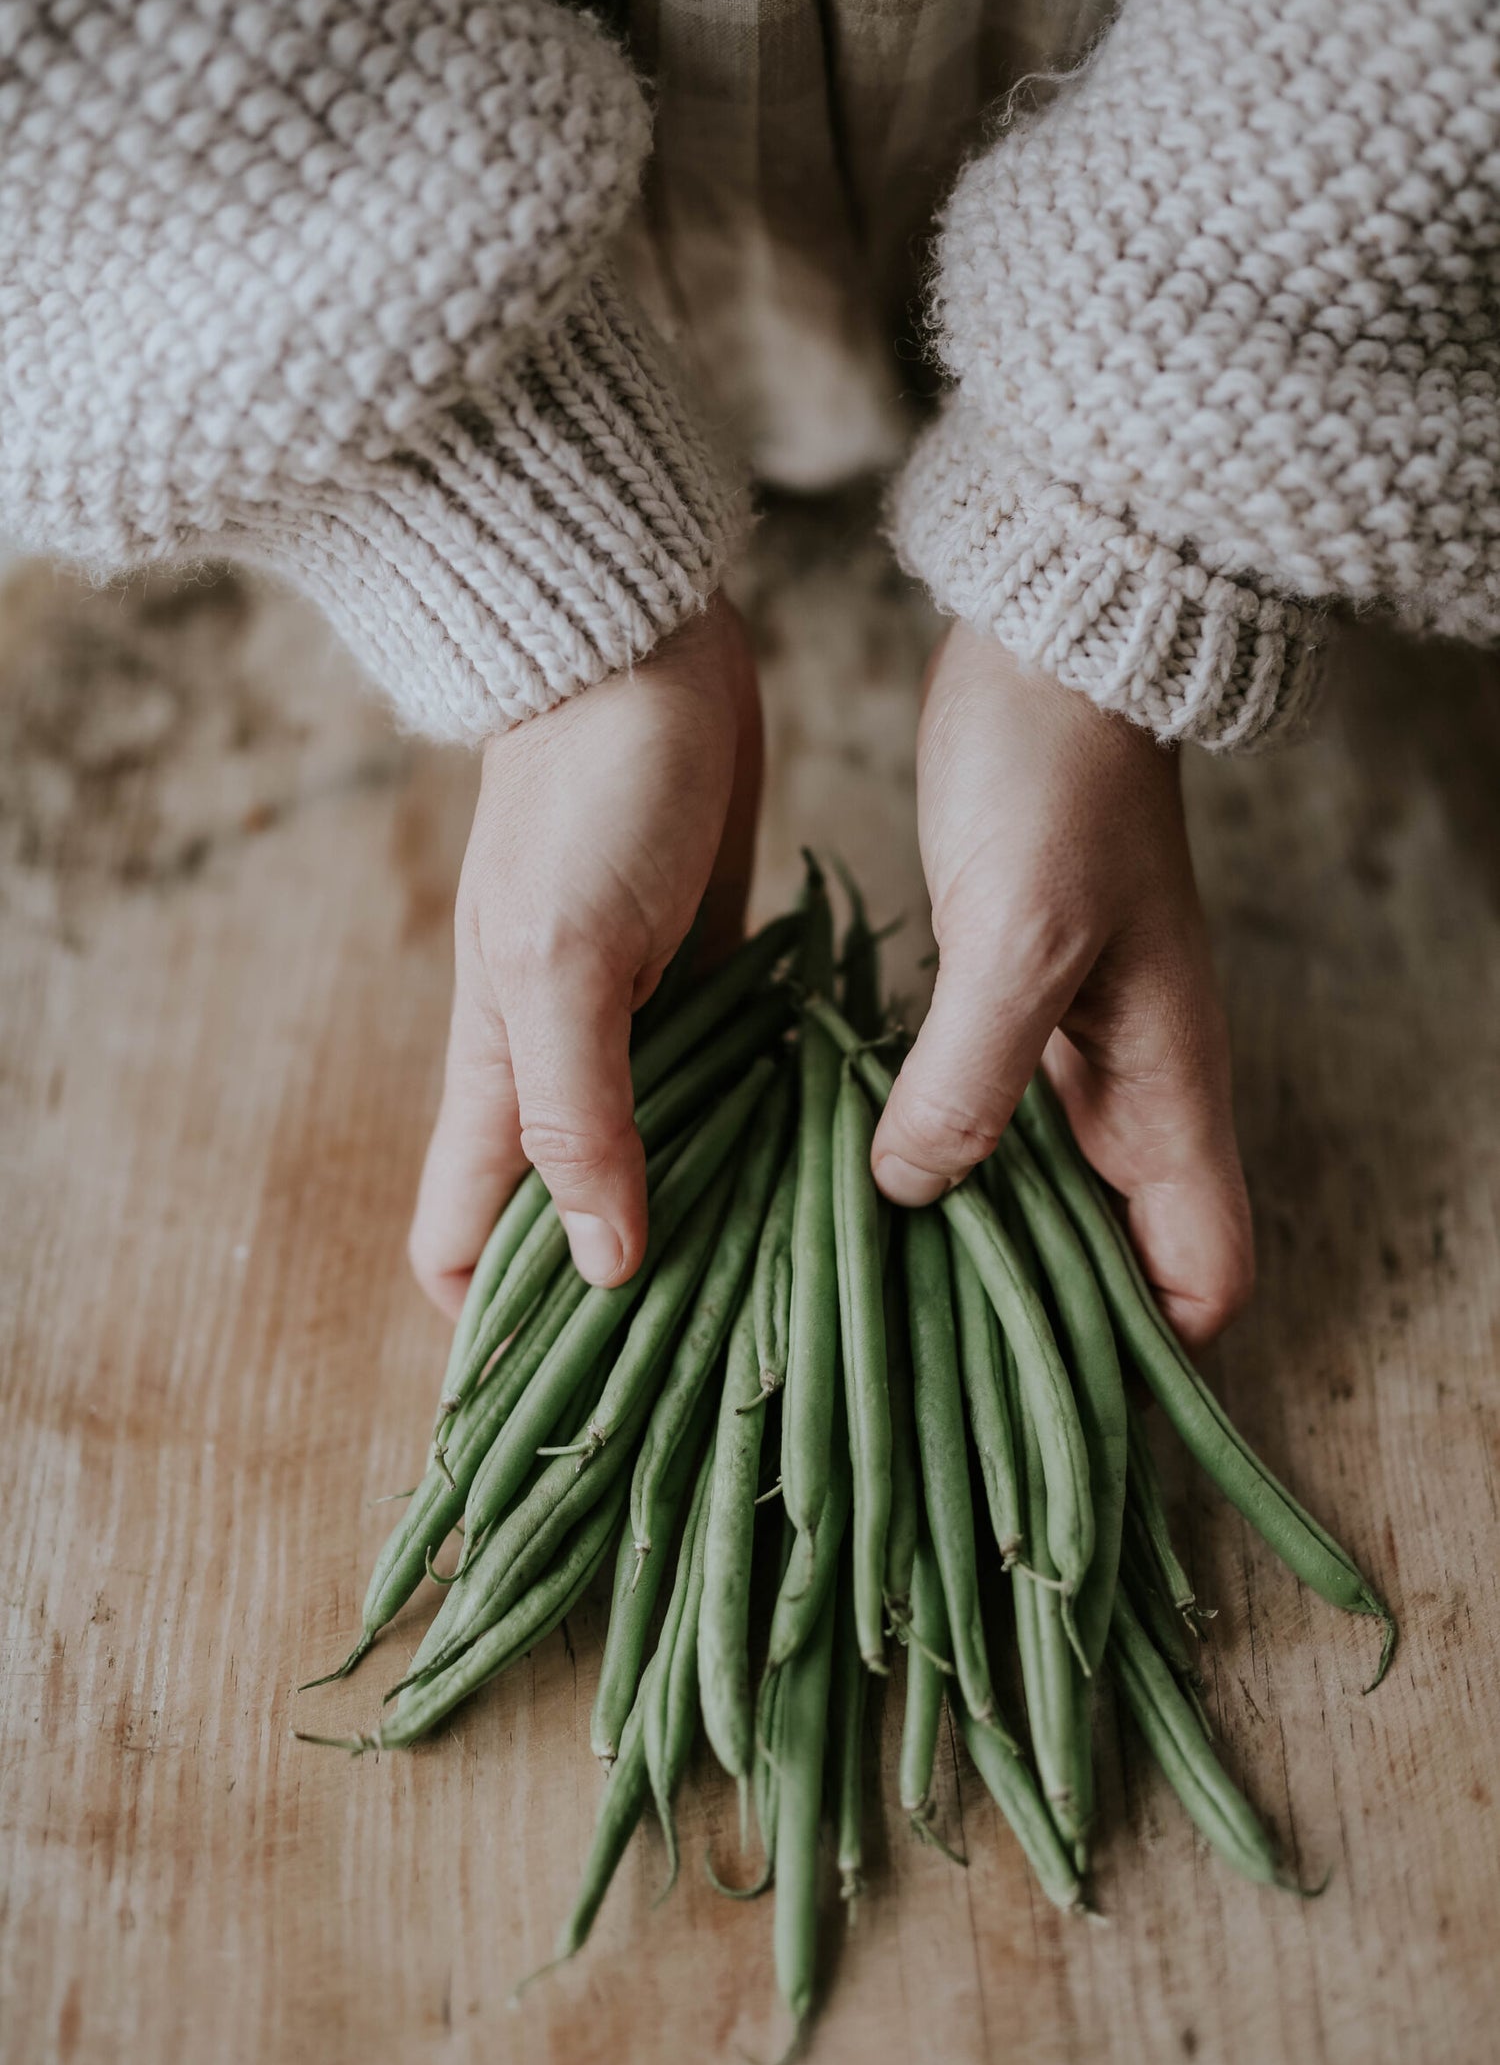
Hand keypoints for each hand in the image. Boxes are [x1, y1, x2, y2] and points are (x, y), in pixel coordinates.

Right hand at [409, 593, 762, 1317]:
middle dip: (615, 1307)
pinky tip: (824, 1180)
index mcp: (498, 1072)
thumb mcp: (564, 959)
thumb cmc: (587, 797)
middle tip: (713, 1388)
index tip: (561, 1416)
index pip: (459, 1241)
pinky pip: (725, 1091)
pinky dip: (757, 1141)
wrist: (640, 648)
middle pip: (564, 1224)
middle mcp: (562, 1068)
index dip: (489, 1330)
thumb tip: (599, 1265)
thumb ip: (576, 1110)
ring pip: (656, 1165)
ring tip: (790, 1306)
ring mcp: (638, 1025)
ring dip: (704, 1228)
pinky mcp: (709, 978)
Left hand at [872, 625, 1252, 1349]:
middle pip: (1110, 1258)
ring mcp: (1070, 1049)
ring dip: (970, 1247)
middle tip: (922, 1377)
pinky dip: (933, 1165)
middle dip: (1037, 1324)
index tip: (1045, 1400)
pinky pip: (983, 1123)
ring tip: (867, 1300)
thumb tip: (914, 1192)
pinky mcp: (1009, 1005)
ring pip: (1037, 1196)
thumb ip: (974, 1078)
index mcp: (1166, 1091)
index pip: (1202, 1274)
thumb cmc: (1056, 785)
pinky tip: (855, 1182)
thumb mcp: (1018, 937)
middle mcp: (1128, 1091)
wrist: (1049, 656)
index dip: (1149, 1353)